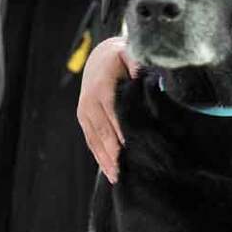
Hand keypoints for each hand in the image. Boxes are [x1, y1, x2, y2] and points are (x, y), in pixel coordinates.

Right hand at [76, 36, 139, 182]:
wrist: (99, 55)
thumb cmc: (121, 56)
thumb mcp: (130, 53)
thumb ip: (139, 65)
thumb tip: (148, 77)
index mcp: (102, 88)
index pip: (114, 116)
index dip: (122, 134)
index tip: (133, 150)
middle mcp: (89, 102)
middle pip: (102, 132)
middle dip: (113, 153)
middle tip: (126, 172)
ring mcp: (84, 112)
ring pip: (94, 140)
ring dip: (105, 160)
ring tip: (118, 177)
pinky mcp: (83, 118)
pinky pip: (91, 140)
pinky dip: (99, 155)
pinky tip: (109, 170)